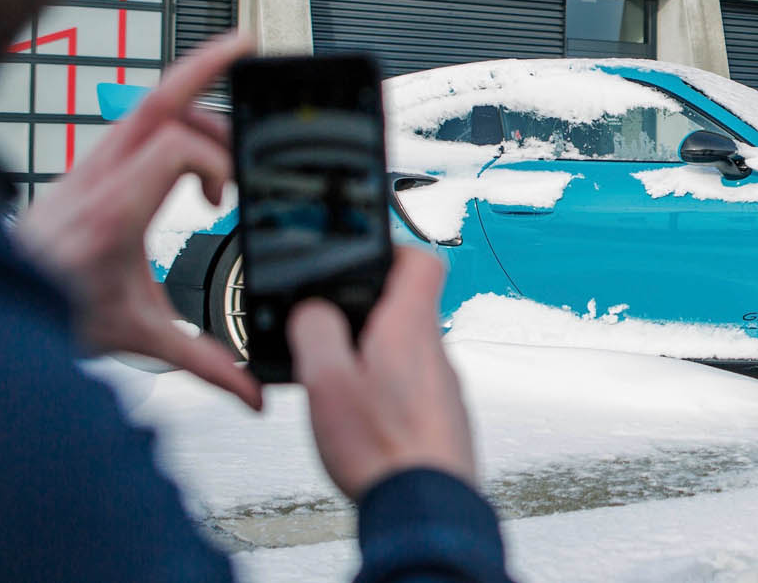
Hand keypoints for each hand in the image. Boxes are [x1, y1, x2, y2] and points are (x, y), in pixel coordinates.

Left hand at [11, 32, 261, 409]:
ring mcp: (89, 165)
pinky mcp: (88, 167)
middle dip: (205, 68)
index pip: (176, 150)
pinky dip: (169, 112)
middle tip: (247, 49)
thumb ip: (204, 361)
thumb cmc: (55, 312)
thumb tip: (253, 390)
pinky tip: (192, 131)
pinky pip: (131, 119)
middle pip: (158, 99)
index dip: (217, 165)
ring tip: (228, 74)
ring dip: (189, 86)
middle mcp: (98, 177)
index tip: (228, 203)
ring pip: (143, 102)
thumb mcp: (137, 338)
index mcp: (114, 212)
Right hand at [289, 247, 475, 501]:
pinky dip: (385, 394)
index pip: (420, 260)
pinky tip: (362, 421)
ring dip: (373, 358)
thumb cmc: (383, 448)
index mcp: (411, 328)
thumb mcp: (326, 380)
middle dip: (365, 315)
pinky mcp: (442, 419)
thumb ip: (316, 331)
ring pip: (407, 353)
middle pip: (406, 309)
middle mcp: (437, 352)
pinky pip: (411, 390)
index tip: (362, 256)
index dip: (390, 249)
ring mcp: (444, 387)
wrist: (426, 508)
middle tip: (328, 333)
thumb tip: (313, 310)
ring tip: (338, 384)